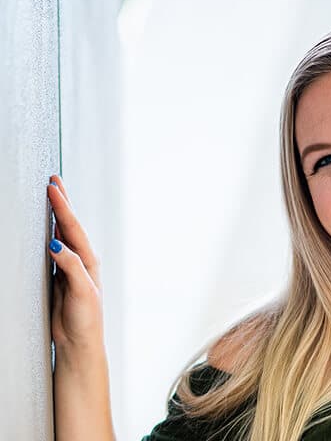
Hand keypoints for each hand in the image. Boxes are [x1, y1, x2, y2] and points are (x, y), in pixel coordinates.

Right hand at [47, 174, 104, 351]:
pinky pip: (54, 250)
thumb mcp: (81, 291)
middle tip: (54, 181)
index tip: (53, 188)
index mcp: (89, 261)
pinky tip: (47, 228)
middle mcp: (82, 261)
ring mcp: (70, 268)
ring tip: (52, 197)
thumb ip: (71, 267)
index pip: (73, 228)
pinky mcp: (60, 277)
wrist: (80, 342)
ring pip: (62, 235)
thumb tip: (57, 243)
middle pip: (70, 226)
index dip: (63, 207)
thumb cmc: (86, 319)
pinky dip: (50, 234)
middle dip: (62, 203)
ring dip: (57, 216)